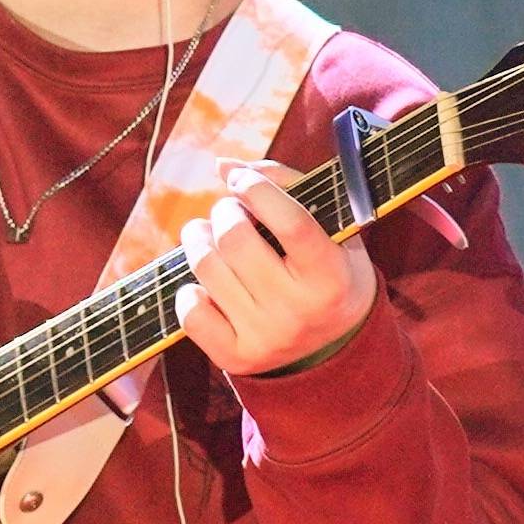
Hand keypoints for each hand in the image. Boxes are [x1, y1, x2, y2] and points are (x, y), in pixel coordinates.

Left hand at [175, 160, 377, 376]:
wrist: (334, 348)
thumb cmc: (328, 272)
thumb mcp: (330, 227)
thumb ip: (286, 185)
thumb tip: (224, 165)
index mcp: (332, 276)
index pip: (291, 223)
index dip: (258, 189)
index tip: (241, 180)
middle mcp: (299, 310)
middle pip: (235, 240)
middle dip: (224, 211)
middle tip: (228, 210)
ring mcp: (266, 337)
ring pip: (206, 268)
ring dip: (198, 238)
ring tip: (208, 234)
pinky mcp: (236, 358)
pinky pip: (190, 313)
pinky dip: (190, 289)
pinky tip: (207, 281)